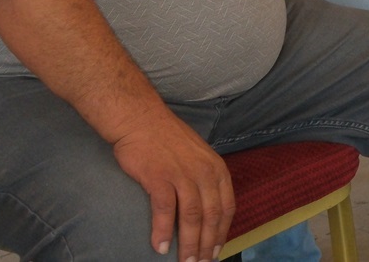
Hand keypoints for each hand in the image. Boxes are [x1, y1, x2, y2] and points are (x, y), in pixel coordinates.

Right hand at [110, 112, 233, 261]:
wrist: (141, 120)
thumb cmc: (168, 139)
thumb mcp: (198, 157)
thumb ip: (205, 180)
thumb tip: (206, 209)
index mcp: (217, 169)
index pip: (227, 207)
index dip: (223, 233)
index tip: (217, 251)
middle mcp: (205, 173)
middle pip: (211, 216)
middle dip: (207, 244)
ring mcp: (183, 175)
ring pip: (191, 217)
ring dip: (188, 244)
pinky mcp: (160, 177)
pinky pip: (165, 211)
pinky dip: (163, 231)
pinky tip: (159, 247)